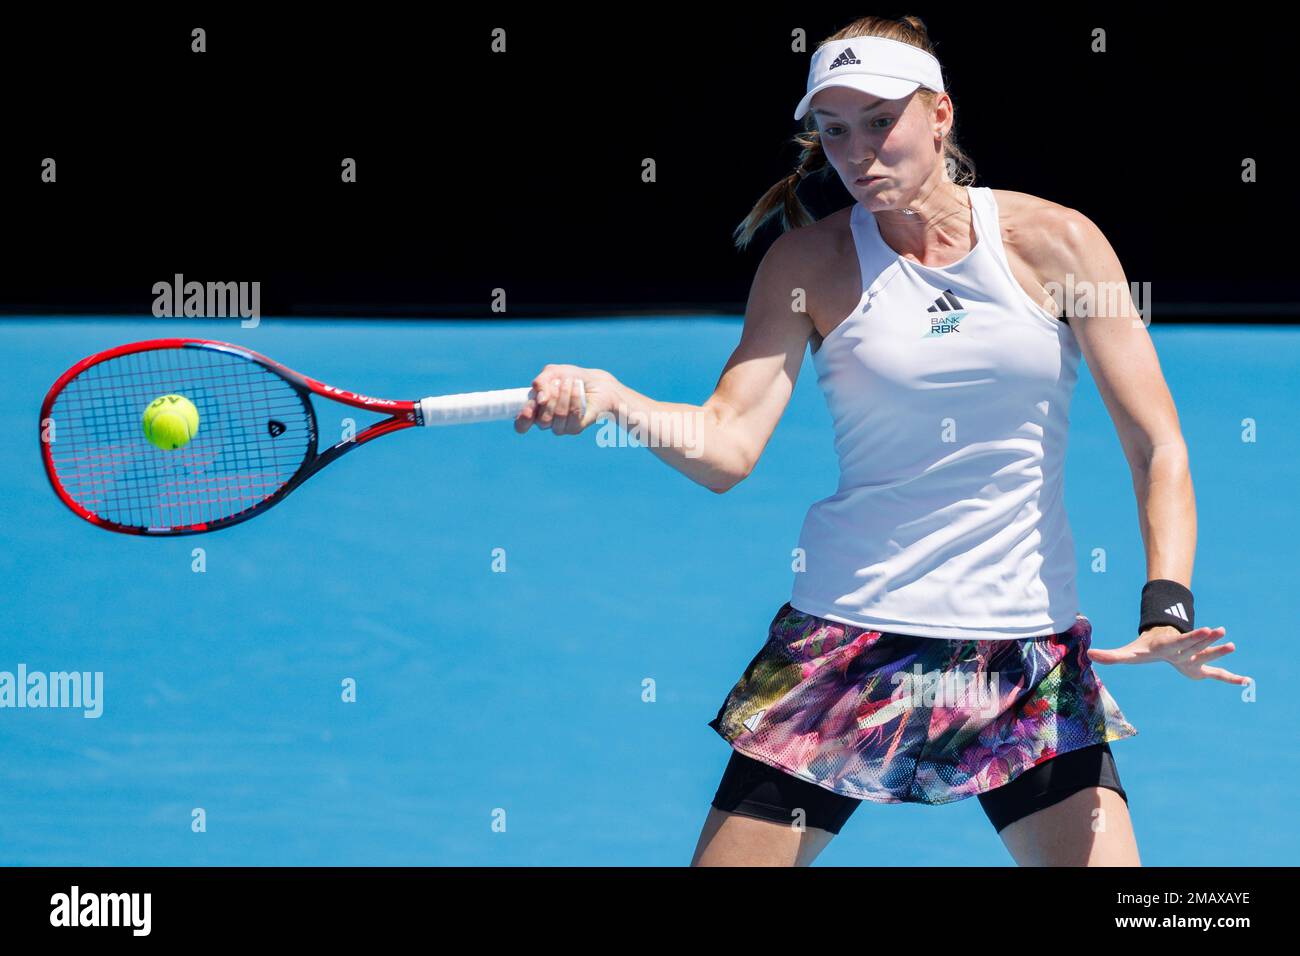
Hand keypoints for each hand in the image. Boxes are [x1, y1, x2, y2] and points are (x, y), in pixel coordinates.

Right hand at [514, 364, 618, 435]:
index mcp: (535, 410)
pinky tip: (578, 388)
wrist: (595, 382)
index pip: (522, 425)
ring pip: (558, 415)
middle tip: (558, 382)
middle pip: (542, 419)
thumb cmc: (571, 378)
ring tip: (570, 382)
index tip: (530, 408)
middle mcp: (545, 421)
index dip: (523, 420)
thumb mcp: (552, 373)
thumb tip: (540, 399)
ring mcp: (560, 427)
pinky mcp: (575, 428)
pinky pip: (573, 415)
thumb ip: (541, 381)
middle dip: (551, 396)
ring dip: (564, 394)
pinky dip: (575, 398)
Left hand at [1087, 624, 1250, 684]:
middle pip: (1195, 643)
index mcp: (1168, 646)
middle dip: (1206, 638)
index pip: (1179, 640)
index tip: (1201, 628)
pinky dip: (1230, 678)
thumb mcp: (1127, 653)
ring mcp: (1193, 657)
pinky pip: (1217, 674)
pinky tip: (1246, 682)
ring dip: (1219, 650)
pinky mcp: (1199, 667)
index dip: (1189, 636)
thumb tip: (1089, 655)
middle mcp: (1184, 649)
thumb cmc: (1144, 649)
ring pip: (1207, 653)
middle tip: (1218, 630)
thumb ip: (1110, 655)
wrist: (1161, 643)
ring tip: (1232, 644)